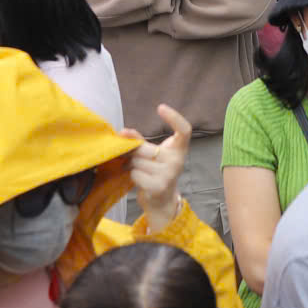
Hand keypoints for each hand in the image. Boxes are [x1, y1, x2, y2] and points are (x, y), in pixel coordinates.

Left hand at [123, 105, 191, 229]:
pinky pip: (136, 173)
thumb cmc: (156, 171)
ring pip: (138, 161)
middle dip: (134, 152)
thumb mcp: (152, 153)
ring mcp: (170, 174)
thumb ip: (139, 140)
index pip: (184, 130)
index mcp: (179, 149)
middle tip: (133, 158)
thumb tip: (123, 131)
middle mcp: (178, 161)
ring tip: (138, 169)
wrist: (162, 200)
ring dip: (132, 165)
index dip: (174, 117)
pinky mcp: (159, 186)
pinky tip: (139, 180)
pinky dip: (132, 175)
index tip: (161, 107)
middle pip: (145, 147)